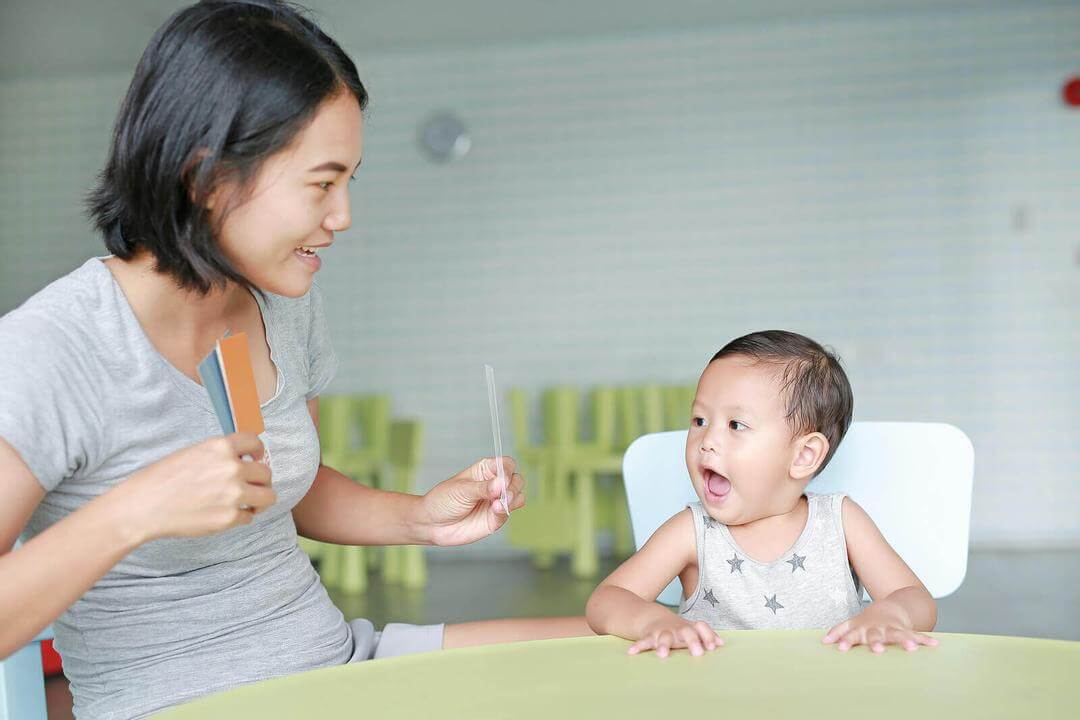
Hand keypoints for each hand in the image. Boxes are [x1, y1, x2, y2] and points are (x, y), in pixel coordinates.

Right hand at [118, 433, 276, 541]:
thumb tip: (242, 461)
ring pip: (268, 496)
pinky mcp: (229, 518)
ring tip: (251, 503)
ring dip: (261, 500)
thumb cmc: (161, 479)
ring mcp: (233, 493)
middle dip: (260, 480)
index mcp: (220, 447)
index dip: (258, 451)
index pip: (255, 442)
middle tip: (252, 487)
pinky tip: (225, 515)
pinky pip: (249, 516)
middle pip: (266, 473)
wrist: (143, 506)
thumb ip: (219, 456)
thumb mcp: (192, 454)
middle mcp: (231, 468)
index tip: (256, 458)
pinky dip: (241, 517)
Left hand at [416, 457, 524, 546]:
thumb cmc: (443, 500)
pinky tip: (495, 510)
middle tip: (503, 493)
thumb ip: (483, 488)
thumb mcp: (461, 490)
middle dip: (513, 486)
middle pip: (516, 479)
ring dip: (513, 498)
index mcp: (485, 471)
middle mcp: (494, 485)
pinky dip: (507, 510)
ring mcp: (496, 501)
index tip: (503, 478)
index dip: (508, 470)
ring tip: (498, 504)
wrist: (432, 524)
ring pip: (518, 495)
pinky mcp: (496, 517)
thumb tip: (502, 483)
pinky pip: (510, 511)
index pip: (506, 464)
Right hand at [627, 618, 723, 658]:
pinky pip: (644, 641)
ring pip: (664, 638)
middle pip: (686, 632)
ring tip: (664, 655)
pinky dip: (638, 646)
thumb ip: (706, 636)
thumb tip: (722, 643)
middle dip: (692, 641)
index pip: (701, 628)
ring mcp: (663, 632)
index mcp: (689, 628)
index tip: (713, 648)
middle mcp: (677, 629)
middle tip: (698, 653)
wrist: (655, 618)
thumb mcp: (692, 630)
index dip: (707, 636)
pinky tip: (632, 653)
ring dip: (664, 645)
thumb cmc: (678, 629)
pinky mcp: (649, 636)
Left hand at [823, 604, 938, 653]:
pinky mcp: (907, 631)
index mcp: (863, 629)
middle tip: (877, 650)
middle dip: (875, 643)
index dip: (846, 641)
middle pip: (876, 636)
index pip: (853, 635)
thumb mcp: (852, 624)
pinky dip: (925, 640)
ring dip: (905, 641)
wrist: (889, 608)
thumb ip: (839, 631)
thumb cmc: (868, 621)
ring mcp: (893, 629)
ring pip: (899, 635)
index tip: (840, 648)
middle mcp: (878, 629)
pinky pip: (917, 635)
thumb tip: (824, 642)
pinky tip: (935, 644)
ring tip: (912, 648)